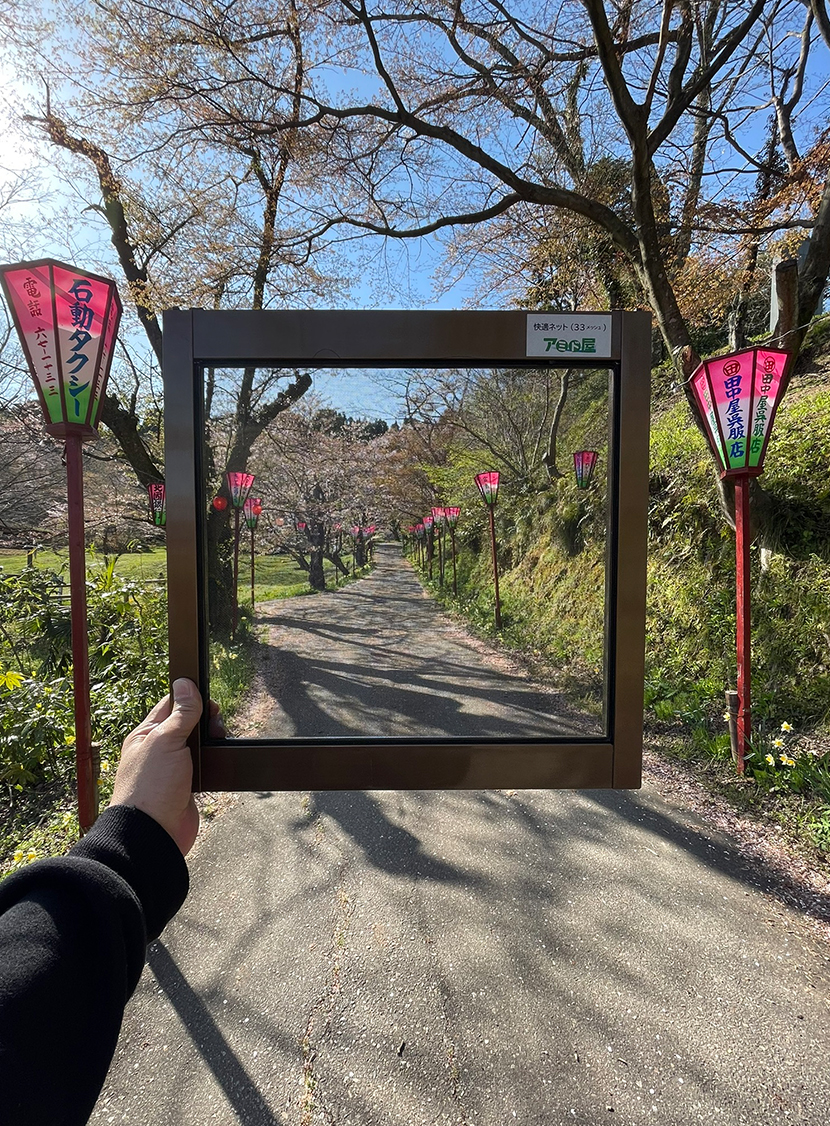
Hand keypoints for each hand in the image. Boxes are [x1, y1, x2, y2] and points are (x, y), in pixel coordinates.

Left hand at [111, 678, 204, 855]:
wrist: (154, 834)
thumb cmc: (151, 787)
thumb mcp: (166, 741)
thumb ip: (180, 713)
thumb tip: (185, 683)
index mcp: (146, 735)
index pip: (171, 705)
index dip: (192, 700)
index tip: (210, 706)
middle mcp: (158, 750)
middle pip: (188, 723)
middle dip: (206, 723)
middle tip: (216, 730)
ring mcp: (172, 769)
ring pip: (198, 745)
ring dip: (210, 743)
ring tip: (219, 744)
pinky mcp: (186, 787)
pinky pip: (202, 766)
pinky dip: (212, 762)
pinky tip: (218, 761)